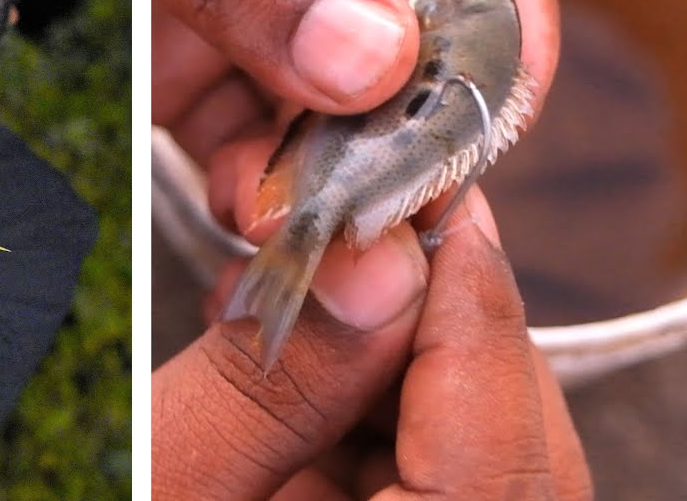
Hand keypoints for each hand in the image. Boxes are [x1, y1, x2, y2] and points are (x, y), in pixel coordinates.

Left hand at [151, 0, 557, 234]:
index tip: (495, 87)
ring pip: (324, 81)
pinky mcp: (188, 42)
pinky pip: (243, 114)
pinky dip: (256, 174)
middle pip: (398, 3)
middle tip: (406, 191)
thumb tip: (365, 59)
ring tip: (331, 230)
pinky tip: (262, 219)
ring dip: (331, 162)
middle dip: (405, 105)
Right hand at [152, 189, 591, 498]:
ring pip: (487, 459)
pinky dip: (382, 421)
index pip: (505, 454)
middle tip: (369, 245)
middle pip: (517, 451)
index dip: (478, 316)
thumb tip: (366, 262)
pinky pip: (437, 483)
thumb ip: (268, 383)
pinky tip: (309, 387)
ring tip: (311, 316)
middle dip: (446, 333)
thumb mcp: (170, 487)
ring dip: (406, 373)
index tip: (436, 212)